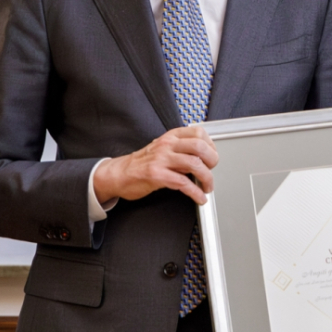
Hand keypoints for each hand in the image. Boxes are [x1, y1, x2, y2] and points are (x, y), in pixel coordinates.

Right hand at [92, 126, 217, 205]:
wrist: (119, 174)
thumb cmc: (142, 163)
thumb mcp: (163, 149)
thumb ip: (181, 150)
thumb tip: (203, 158)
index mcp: (170, 137)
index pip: (199, 133)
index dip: (211, 146)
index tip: (212, 157)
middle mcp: (166, 145)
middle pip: (200, 147)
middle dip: (212, 161)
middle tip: (212, 171)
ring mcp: (161, 159)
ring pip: (194, 164)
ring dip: (207, 179)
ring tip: (207, 187)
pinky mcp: (156, 175)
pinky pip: (183, 183)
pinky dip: (195, 193)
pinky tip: (199, 198)